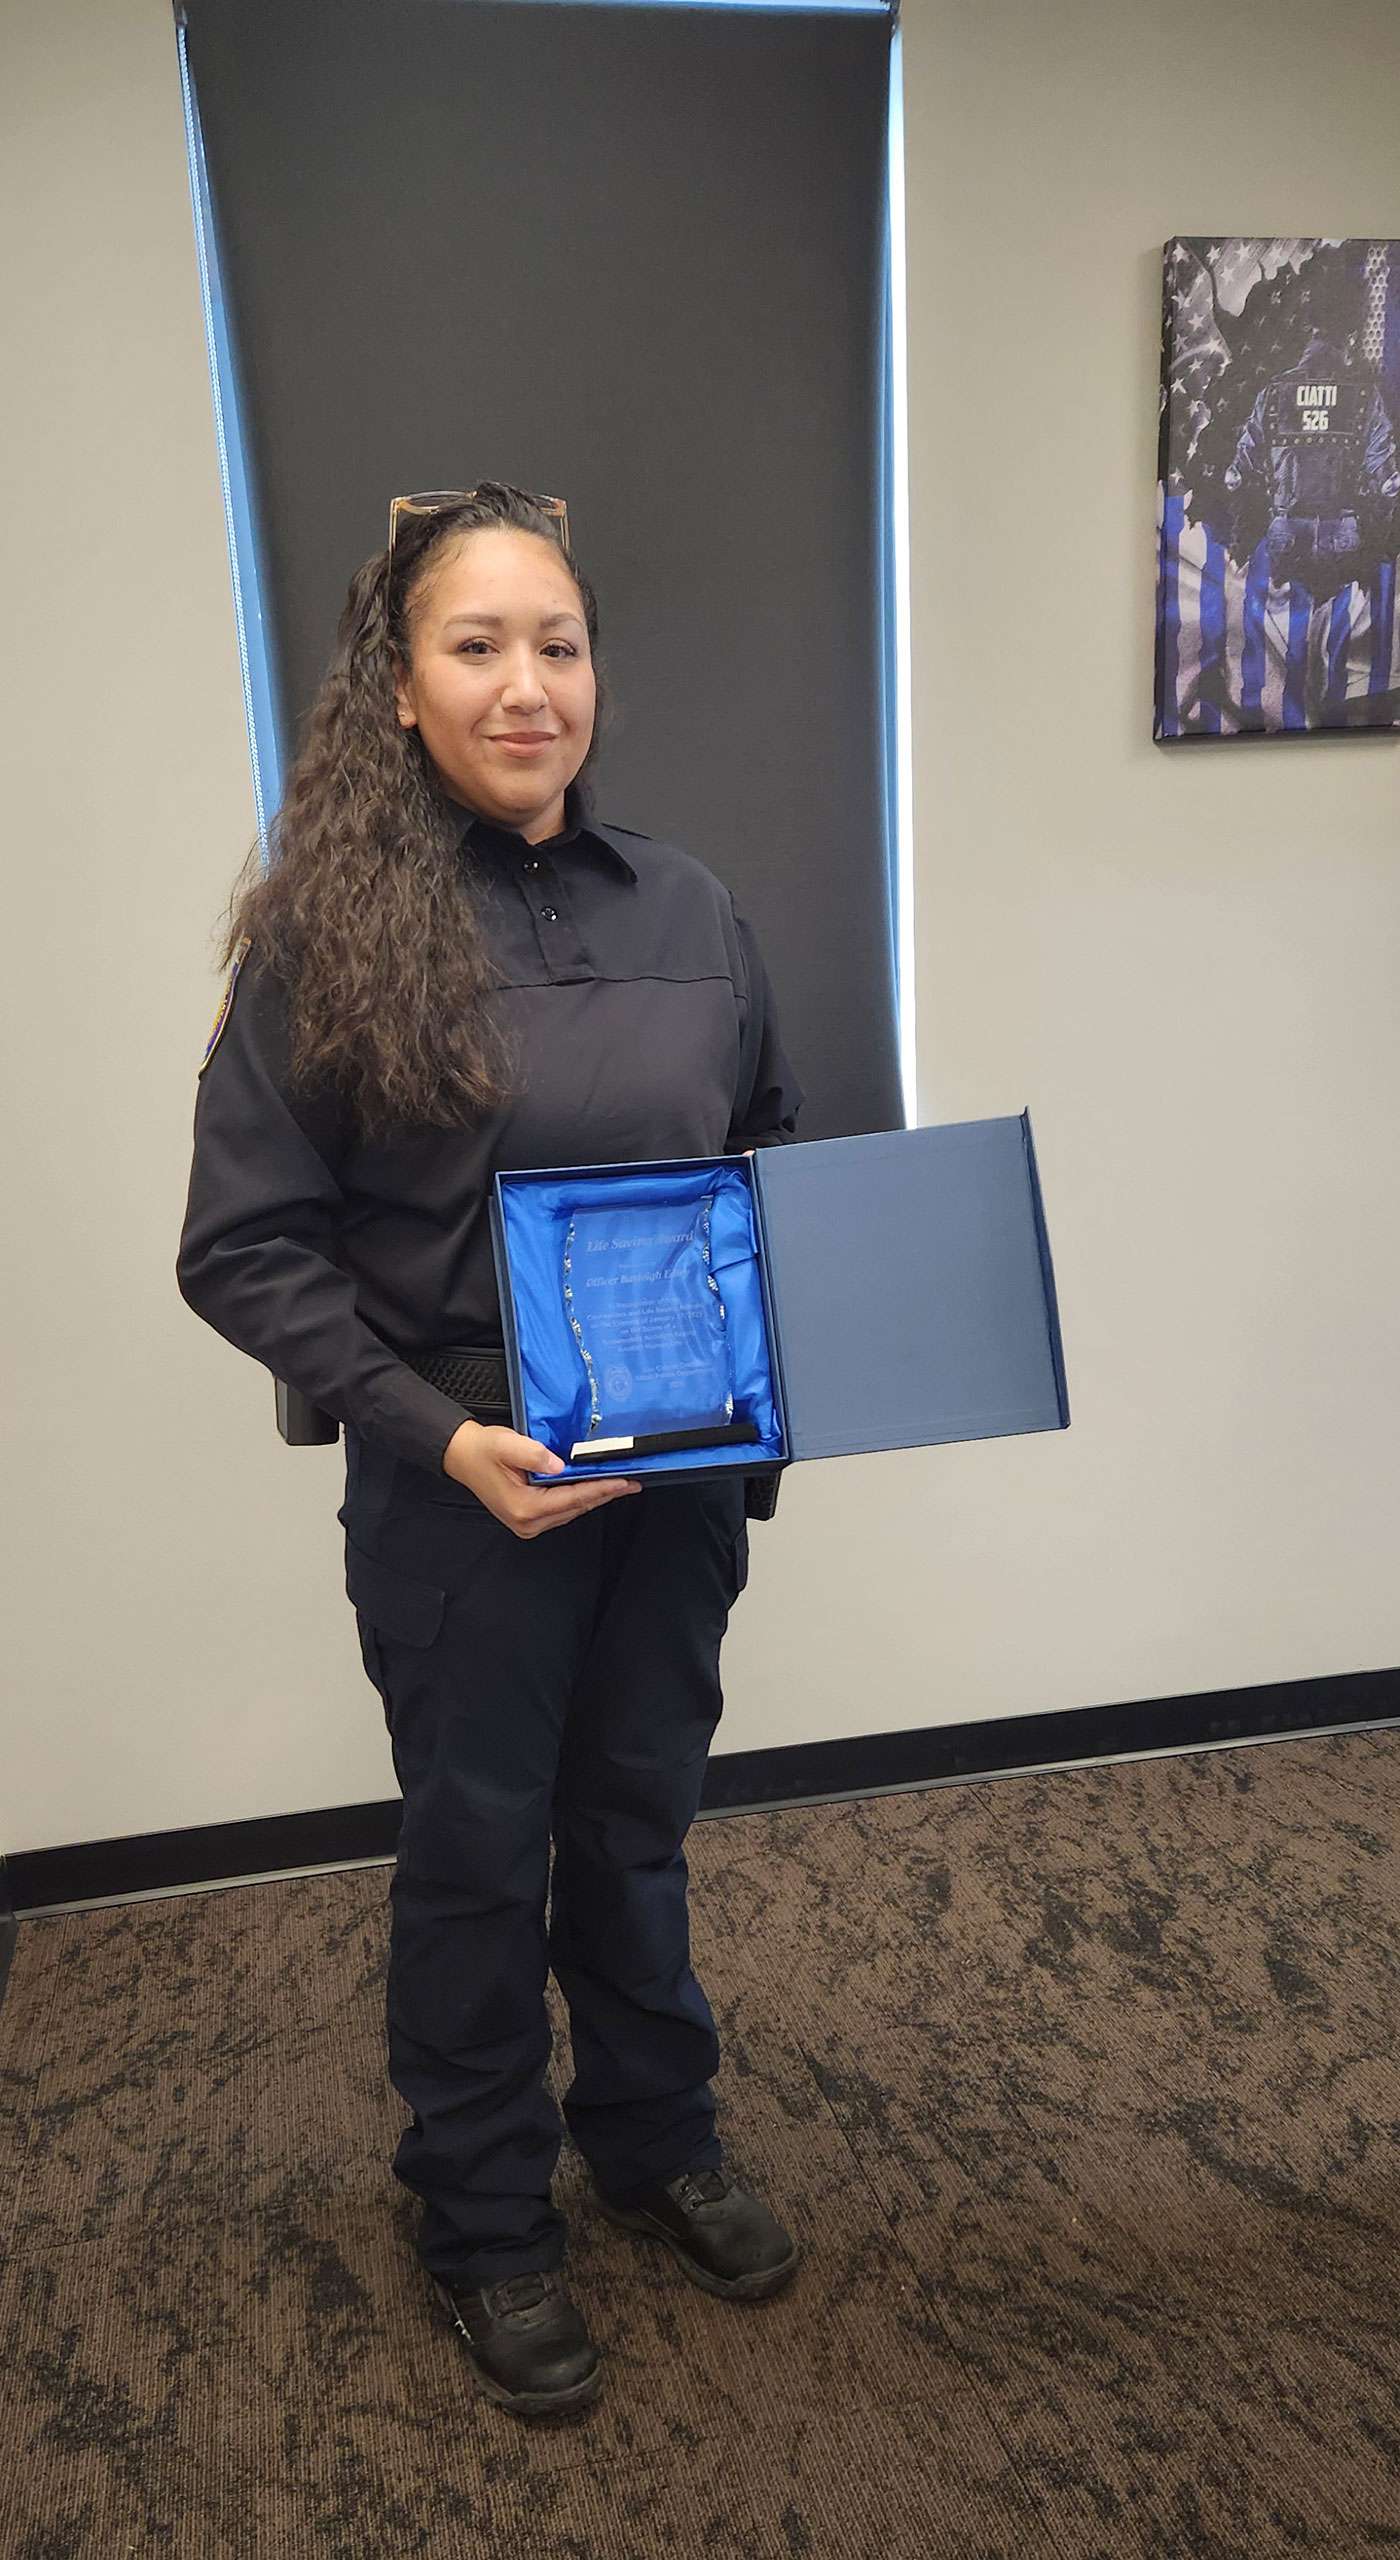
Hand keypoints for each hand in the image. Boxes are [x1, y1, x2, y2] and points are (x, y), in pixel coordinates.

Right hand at [442, 1418, 640, 1537]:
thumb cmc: (482, 1450)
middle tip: (631, 1483)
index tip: (623, 1482)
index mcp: (524, 1507)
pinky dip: (579, 1499)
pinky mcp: (528, 1518)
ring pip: (571, 1511)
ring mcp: (527, 1523)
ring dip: (594, 1497)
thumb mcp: (507, 1444)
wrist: (462, 1456)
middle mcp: (527, 1521)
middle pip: (576, 1508)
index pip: (572, 1498)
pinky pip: (562, 1510)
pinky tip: (592, 1488)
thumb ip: (535, 1455)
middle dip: (604, 1494)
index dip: (601, 1489)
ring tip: (617, 1484)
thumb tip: (559, 1465)